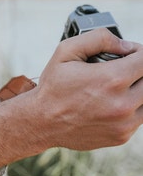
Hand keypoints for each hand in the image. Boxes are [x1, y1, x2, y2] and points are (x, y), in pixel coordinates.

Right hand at [31, 28, 142, 150]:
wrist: (41, 121)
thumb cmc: (52, 88)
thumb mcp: (66, 52)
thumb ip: (98, 39)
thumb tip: (125, 45)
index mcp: (112, 80)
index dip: (139, 53)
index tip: (127, 55)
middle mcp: (122, 104)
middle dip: (138, 72)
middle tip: (120, 70)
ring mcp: (124, 124)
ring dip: (136, 90)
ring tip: (114, 88)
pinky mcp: (121, 136)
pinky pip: (138, 117)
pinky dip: (130, 108)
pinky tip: (108, 104)